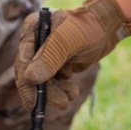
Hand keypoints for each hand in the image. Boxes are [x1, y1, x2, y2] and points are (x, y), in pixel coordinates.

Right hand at [15, 0, 130, 109]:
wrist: (107, 27)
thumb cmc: (86, 28)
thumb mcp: (68, 41)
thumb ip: (49, 57)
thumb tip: (30, 78)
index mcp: (32, 29)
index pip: (23, 61)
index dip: (26, 84)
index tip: (32, 103)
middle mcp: (34, 41)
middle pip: (30, 73)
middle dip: (44, 91)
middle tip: (61, 103)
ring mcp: (44, 54)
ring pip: (42, 81)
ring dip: (54, 93)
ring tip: (70, 98)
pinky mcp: (55, 64)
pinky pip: (52, 82)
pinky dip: (60, 90)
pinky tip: (72, 93)